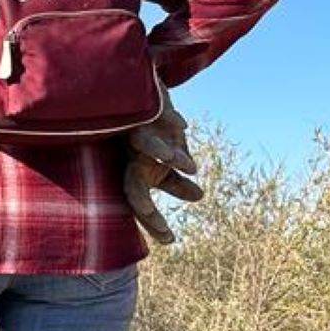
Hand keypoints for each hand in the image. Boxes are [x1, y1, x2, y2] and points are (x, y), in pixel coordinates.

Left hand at [124, 84, 202, 244]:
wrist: (129, 89)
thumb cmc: (147, 131)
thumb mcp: (162, 158)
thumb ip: (175, 180)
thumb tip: (200, 196)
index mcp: (133, 170)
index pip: (138, 202)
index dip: (152, 222)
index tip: (169, 241)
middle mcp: (129, 154)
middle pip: (132, 182)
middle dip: (144, 202)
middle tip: (154, 215)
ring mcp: (133, 129)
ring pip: (144, 144)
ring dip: (162, 154)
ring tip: (187, 166)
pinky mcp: (141, 104)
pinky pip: (154, 113)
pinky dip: (168, 119)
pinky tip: (184, 126)